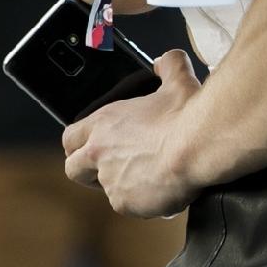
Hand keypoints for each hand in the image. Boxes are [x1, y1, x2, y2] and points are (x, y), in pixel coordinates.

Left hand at [63, 50, 202, 217]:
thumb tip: (166, 61)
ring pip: (103, 189)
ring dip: (120, 185)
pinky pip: (128, 205)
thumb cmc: (185, 115)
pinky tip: (160, 189)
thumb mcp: (178, 81)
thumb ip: (168, 66)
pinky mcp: (124, 203)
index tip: (91, 146)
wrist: (196, 147)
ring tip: (145, 178)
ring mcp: (110, 180)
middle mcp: (99, 152)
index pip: (70, 137)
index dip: (79, 143)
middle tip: (111, 167)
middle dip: (87, 170)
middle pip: (72, 168)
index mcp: (104, 123)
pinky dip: (141, 200)